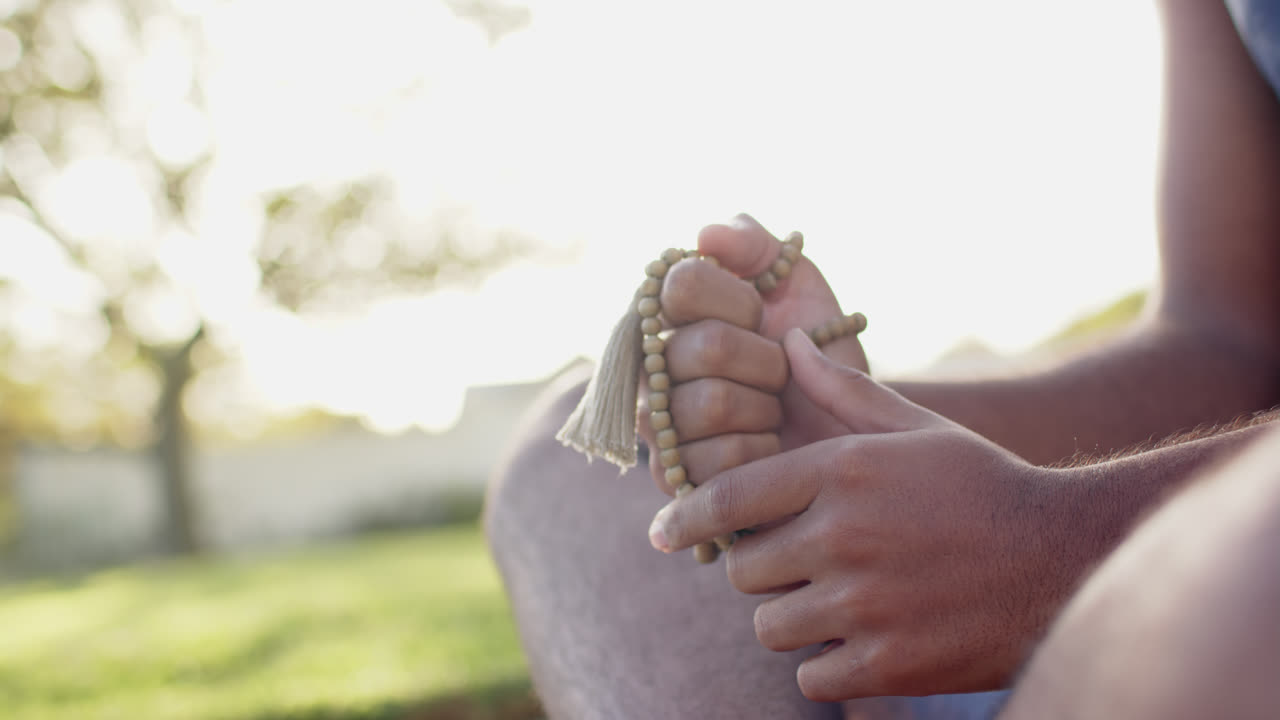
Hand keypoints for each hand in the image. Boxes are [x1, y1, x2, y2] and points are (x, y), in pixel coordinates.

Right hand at [638, 214, 868, 494]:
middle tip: (777, 374)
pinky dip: (760, 452)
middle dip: (766, 361)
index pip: (681, 283)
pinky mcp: (673, 478)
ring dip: (764, 409)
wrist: (848, 426)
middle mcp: (648, 364)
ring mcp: (656, 424)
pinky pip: (718, 459)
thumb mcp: (796, 283)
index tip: (761, 315)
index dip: (739, 301)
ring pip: (712, 403)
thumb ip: (752, 244)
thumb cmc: (816, 351)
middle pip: (705, 346)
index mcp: (668, 313)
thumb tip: (706, 235)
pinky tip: (764, 450)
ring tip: (771, 412)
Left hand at [647, 329, 1069, 699]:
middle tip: (799, 564)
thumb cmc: (983, 485)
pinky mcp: (888, 664)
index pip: (728, 497)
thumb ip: (843, 390)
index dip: (683, 518)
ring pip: (771, 626)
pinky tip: (860, 642)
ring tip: (834, 603)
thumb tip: (789, 344)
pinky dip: (826, 665)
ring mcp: (864, 604)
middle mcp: (842, 536)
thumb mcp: (916, 428)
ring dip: (792, 619)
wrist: (1064, 558)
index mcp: (842, 472)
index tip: (659, 534)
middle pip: (744, 568)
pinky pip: (811, 676)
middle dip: (761, 568)